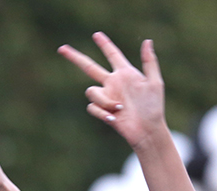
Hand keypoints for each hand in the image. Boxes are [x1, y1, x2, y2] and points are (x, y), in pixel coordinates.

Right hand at [58, 33, 165, 148]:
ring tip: (120, 109)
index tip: (96, 35)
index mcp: (125, 74)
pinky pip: (93, 108)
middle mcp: (113, 83)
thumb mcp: (155, 82)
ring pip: (91, 92)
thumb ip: (149, 62)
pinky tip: (114, 118)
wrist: (146, 129)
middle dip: (75, 58)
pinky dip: (103, 113)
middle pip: (89, 67)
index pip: (112, 55)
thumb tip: (147, 41)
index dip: (104, 44)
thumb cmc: (153, 107)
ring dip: (105, 100)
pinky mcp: (102, 111)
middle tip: (61, 49)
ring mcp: (106, 97)